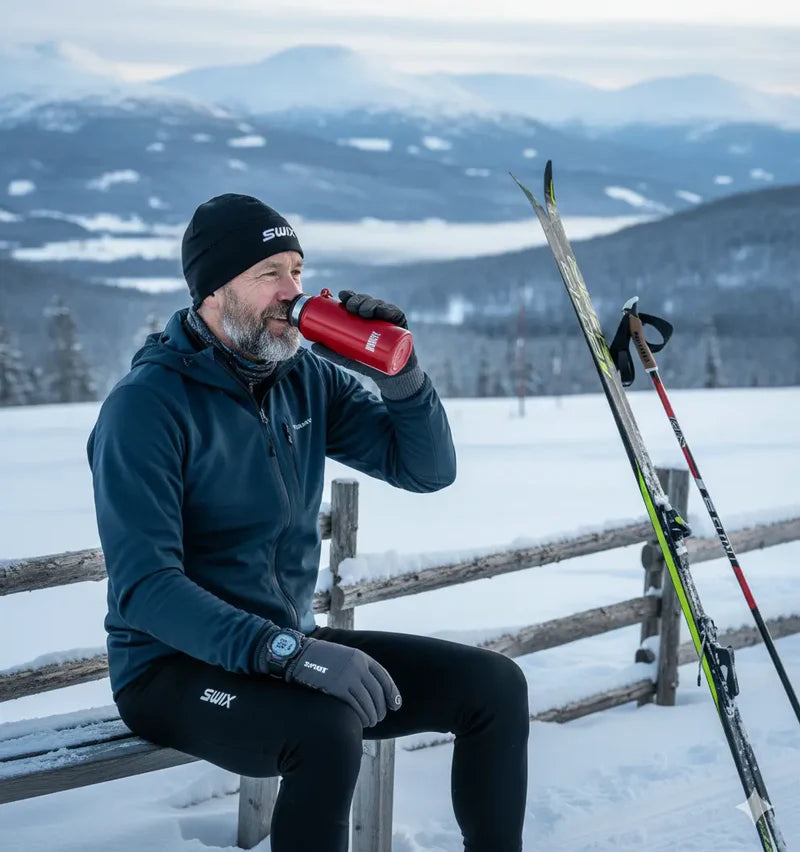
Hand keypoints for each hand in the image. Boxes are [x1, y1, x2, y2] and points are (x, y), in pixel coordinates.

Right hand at [286, 637, 401, 726]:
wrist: (299, 655)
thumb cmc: (320, 659)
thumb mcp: (344, 657)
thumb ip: (358, 669)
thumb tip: (370, 689)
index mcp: (361, 657)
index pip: (384, 677)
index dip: (392, 693)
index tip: (396, 705)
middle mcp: (358, 666)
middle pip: (377, 693)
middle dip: (381, 708)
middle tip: (379, 718)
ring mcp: (348, 676)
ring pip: (368, 702)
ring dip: (372, 716)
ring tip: (371, 723)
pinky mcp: (337, 687)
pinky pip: (355, 706)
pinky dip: (360, 717)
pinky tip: (360, 723)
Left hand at [311, 290, 423, 398]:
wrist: (390, 377)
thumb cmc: (369, 364)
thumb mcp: (348, 358)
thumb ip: (332, 353)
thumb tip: (312, 346)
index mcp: (365, 319)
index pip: (357, 303)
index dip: (350, 296)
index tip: (341, 296)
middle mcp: (377, 316)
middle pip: (367, 302)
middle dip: (358, 300)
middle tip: (351, 307)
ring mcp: (389, 320)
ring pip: (380, 306)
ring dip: (371, 303)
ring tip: (363, 311)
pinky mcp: (401, 327)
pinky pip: (396, 314)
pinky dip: (389, 310)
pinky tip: (382, 311)